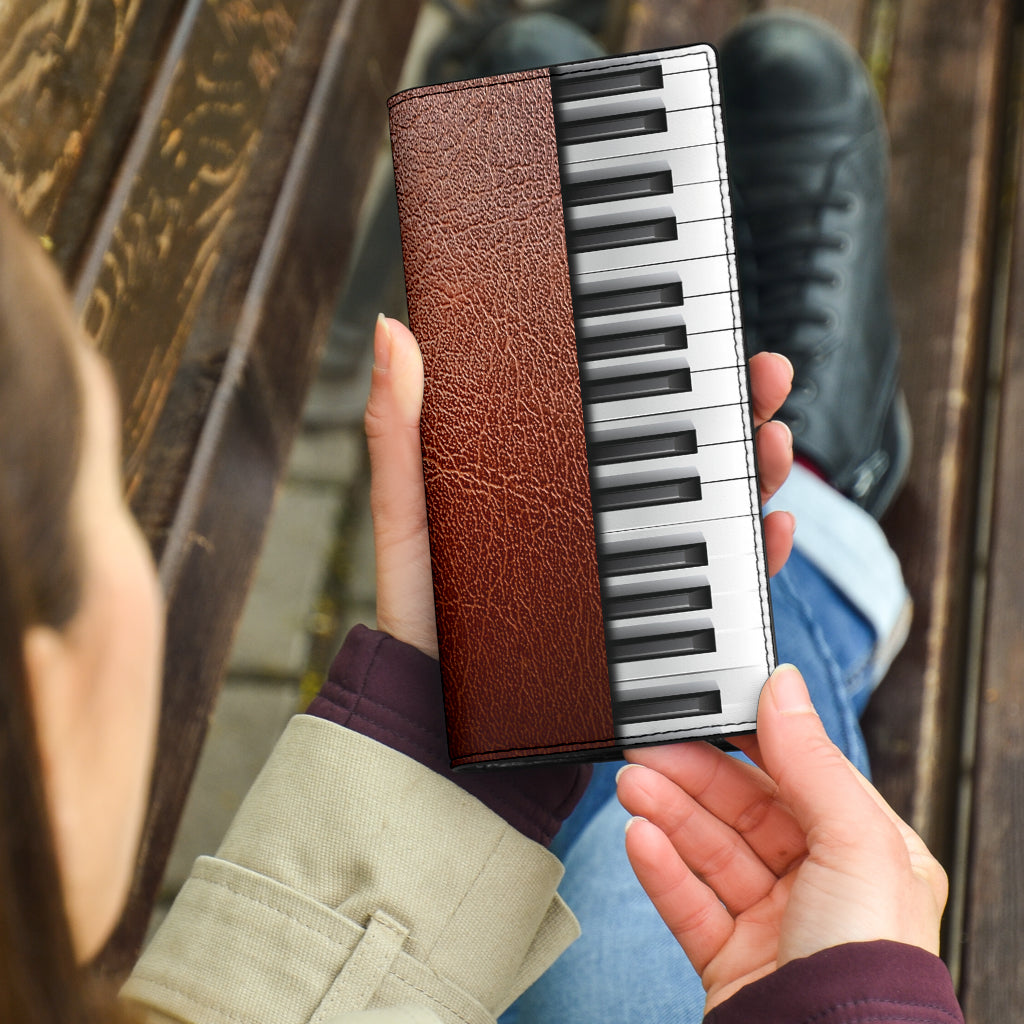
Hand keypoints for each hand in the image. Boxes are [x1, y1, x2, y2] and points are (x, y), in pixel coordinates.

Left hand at [364, 317, 795, 657]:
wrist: (442, 707)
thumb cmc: (420, 609)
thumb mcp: (405, 511)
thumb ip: (398, 430)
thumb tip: (392, 330)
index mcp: (548, 477)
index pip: (620, 413)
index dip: (667, 368)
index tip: (708, 329)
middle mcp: (597, 518)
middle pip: (680, 451)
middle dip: (733, 409)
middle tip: (763, 376)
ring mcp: (626, 570)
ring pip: (710, 510)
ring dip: (755, 472)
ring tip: (775, 441)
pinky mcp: (647, 624)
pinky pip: (716, 588)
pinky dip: (756, 559)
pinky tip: (774, 528)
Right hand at [616, 664, 947, 1012]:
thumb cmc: (870, 966)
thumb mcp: (854, 842)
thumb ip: (811, 760)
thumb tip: (785, 686)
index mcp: (869, 852)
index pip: (799, 777)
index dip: (749, 741)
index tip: (704, 711)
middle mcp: (823, 885)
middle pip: (744, 812)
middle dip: (693, 776)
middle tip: (647, 748)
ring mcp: (774, 923)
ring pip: (710, 851)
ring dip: (667, 813)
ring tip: (631, 784)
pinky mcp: (732, 959)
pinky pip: (689, 901)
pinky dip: (660, 868)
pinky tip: (638, 837)